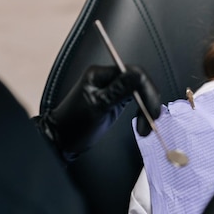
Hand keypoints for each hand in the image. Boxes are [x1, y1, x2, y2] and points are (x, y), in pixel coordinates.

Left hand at [36, 64, 159, 155]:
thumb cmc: (74, 124)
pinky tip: (144, 121)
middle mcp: (107, 78)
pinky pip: (136, 99)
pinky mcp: (116, 99)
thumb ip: (119, 90)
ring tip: (146, 127)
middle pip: (139, 81)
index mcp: (100, 74)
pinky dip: (143, 110)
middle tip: (151, 120)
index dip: (146, 90)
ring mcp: (113, 88)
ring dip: (147, 107)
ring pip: (140, 91)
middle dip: (148, 101)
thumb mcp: (98, 107)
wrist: (62, 140)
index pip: (133, 73)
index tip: (151, 110)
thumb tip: (138, 75)